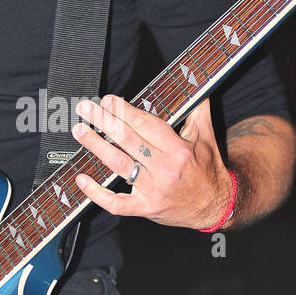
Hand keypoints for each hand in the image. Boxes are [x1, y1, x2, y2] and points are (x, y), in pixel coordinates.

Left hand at [71, 95, 233, 228]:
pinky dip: (96, 193)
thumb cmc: (208, 170)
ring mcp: (153, 190)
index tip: (108, 100)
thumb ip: (198, 111)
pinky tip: (81, 179)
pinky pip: (117, 203)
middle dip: (104, 121)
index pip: (145, 125)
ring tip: (80, 130)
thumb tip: (197, 86)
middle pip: (128, 140)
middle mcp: (164, 169)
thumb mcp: (207, 138)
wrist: (216, 207)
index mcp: (179, 150)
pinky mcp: (145, 207)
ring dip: (95, 146)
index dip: (124, 111)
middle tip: (85, 108)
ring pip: (118, 165)